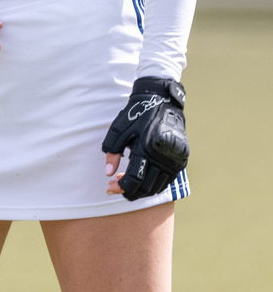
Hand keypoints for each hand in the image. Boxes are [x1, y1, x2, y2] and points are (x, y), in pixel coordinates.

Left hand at [102, 77, 188, 199]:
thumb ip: (112, 151)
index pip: (134, 179)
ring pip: (157, 187)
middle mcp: (163, 156)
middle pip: (146, 187)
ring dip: (141, 190)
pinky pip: (167, 180)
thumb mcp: (119, 129)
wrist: (162, 99)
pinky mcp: (182, 159)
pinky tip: (143, 179)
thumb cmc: (137, 114)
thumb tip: (108, 173)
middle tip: (116, 186)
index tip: (110, 187)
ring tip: (128, 182)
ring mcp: (175, 159)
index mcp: (146, 148)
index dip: (120, 187)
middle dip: (128, 191)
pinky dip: (154, 184)